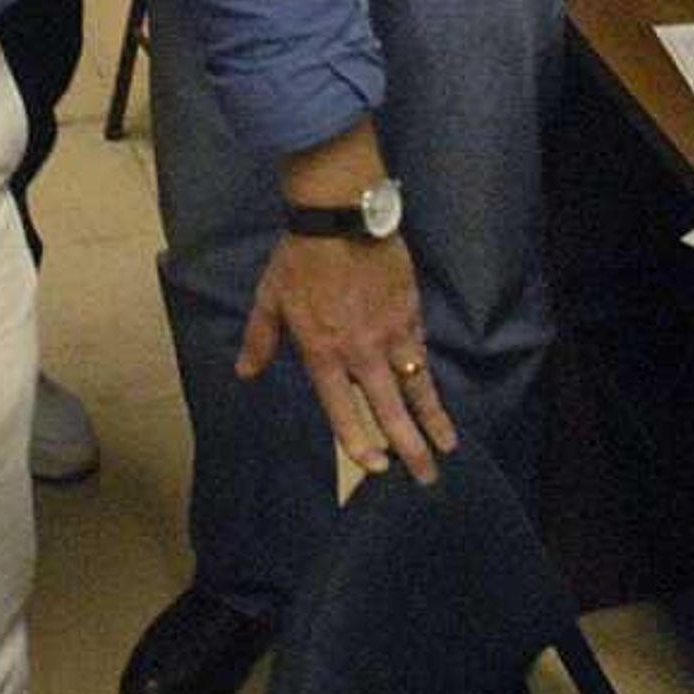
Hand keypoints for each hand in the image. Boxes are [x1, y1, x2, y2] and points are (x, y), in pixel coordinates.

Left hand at [240, 230, 457, 483]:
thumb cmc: (298, 258)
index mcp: (322, 352)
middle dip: (410, 447)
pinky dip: (426, 372)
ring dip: (434, 418)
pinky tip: (434, 390)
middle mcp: (360, 352)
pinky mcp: (410, 312)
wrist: (339, 216)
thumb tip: (244, 373)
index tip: (376, 466)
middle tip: (427, 477)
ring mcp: (391, 334)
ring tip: (449, 446)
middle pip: (390, 409)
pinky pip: (421, 350)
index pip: (343, 410)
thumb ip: (261, 340)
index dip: (360, 441)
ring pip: (417, 386)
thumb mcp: (269, 299)